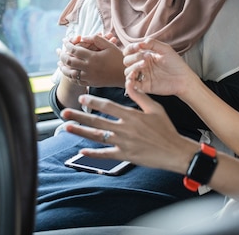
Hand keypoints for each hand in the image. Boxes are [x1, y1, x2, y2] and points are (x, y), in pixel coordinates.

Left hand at [58, 33, 123, 86]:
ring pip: (70, 73)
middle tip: (59, 51)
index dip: (67, 44)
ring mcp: (89, 77)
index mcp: (93, 57)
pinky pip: (76, 81)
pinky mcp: (90, 83)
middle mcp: (89, 68)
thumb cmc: (118, 58)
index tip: (64, 40)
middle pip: (69, 61)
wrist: (125, 75)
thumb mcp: (109, 45)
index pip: (74, 49)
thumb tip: (82, 37)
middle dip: (62, 55)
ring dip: (63, 67)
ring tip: (59, 62)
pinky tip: (68, 72)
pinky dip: (70, 76)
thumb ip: (96, 39)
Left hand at [61, 81, 196, 171]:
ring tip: (67, 128)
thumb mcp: (156, 108)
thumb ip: (140, 96)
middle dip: (79, 116)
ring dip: (81, 132)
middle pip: (97, 120)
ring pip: (97, 136)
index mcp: (132, 115)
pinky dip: (93, 153)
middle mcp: (125, 128)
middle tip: (64, 112)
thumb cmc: (166, 129)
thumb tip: (130, 82)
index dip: (93, 102)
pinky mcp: (125, 155)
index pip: (107, 106)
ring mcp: (123, 143)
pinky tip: (82, 151)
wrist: (174, 151)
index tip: (82, 98)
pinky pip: (106, 154)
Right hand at [122, 38, 198, 96]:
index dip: (131, 48)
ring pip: (127, 71)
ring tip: (144, 64)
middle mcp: (142, 65)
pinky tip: (135, 75)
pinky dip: (129, 80)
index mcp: (145, 55)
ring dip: (133, 66)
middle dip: (133, 57)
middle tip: (146, 57)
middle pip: (126, 60)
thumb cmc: (176, 63)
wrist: (183, 79)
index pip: (130, 51)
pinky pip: (131, 84)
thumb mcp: (165, 49)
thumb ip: (152, 43)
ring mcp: (143, 76)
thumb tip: (140, 43)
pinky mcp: (144, 86)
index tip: (138, 47)